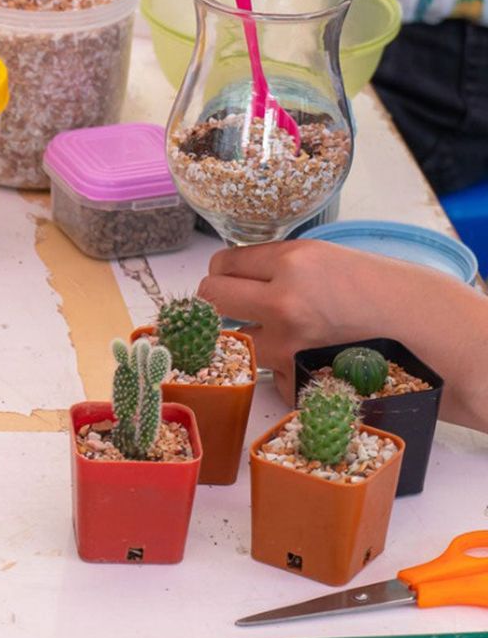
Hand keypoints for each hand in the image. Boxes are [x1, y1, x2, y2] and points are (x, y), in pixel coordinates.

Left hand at [197, 240, 463, 401]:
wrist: (425, 330)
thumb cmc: (382, 291)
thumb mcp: (328, 260)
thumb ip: (281, 266)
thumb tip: (236, 274)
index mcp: (293, 261)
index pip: (223, 263)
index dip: (223, 273)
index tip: (229, 279)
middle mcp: (284, 300)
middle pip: (211, 297)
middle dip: (218, 302)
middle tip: (235, 306)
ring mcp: (288, 344)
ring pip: (236, 339)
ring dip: (251, 338)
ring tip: (283, 335)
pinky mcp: (298, 377)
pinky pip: (267, 373)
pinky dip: (280, 370)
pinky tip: (307, 360)